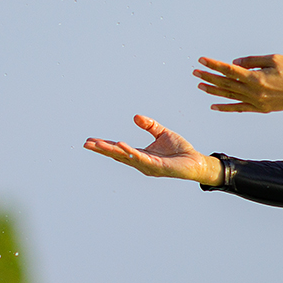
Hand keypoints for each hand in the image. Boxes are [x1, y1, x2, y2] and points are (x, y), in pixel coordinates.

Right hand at [84, 116, 221, 183]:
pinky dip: (129, 151)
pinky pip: (140, 157)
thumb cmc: (180, 150)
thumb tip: (135, 117)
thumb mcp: (162, 133)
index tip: (91, 140)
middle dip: (101, 150)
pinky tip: (120, 144)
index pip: (119, 149)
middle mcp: (140, 162)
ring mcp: (147, 165)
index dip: (105, 145)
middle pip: (117, 155)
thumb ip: (150, 125)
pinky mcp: (156, 166)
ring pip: (125, 157)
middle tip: (86, 144)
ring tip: (97, 145)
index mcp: (140, 154)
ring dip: (110, 150)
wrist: (196, 161)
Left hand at [192, 55, 282, 113]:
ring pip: (229, 96)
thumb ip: (252, 61)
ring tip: (200, 86)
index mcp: (255, 77)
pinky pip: (238, 108)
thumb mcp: (274, 59)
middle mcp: (253, 91)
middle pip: (226, 83)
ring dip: (213, 90)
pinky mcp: (259, 108)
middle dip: (209, 77)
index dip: (214, 65)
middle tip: (195, 72)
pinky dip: (225, 107)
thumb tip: (234, 63)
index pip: (229, 70)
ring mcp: (255, 102)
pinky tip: (213, 106)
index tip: (202, 60)